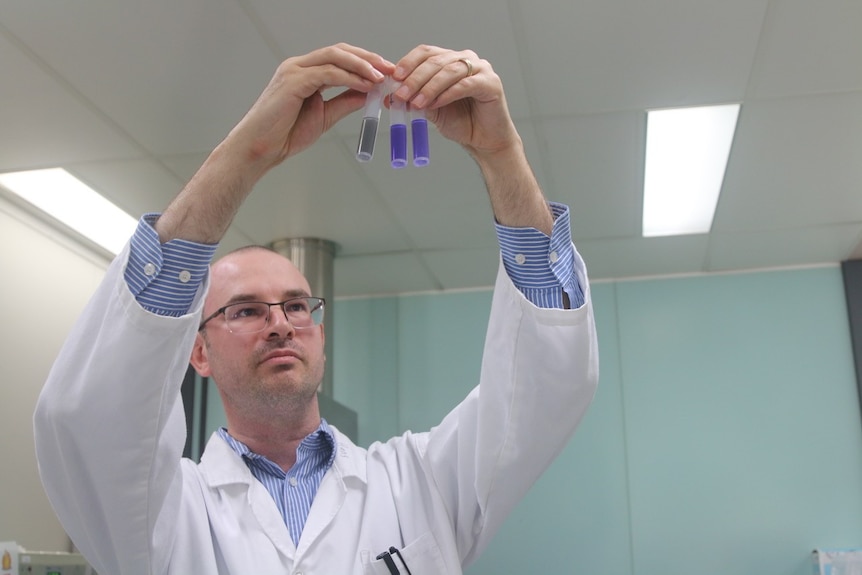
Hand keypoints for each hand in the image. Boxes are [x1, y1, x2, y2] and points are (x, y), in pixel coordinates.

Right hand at [229, 43, 394, 171]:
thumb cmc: (285, 134)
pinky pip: (327, 73)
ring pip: (335, 56)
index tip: (387, 73)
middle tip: (390, 69)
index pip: (340, 58)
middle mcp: (299, 66)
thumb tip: (368, 94)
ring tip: (381, 76)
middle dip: (368, 58)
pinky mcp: (293, 80)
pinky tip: (365, 85)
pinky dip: (349, 77)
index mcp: (306, 72)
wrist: (261, 148)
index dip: (365, 62)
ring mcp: (295, 70)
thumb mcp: (325, 116)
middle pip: (340, 50)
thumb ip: (345, 102)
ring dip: (362, 65)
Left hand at [391, 45, 519, 159]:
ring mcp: (480, 69)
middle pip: (436, 60)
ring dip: (429, 87)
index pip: (426, 52)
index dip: (408, 63)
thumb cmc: (462, 123)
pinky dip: (447, 94)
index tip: (394, 78)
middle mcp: (466, 59)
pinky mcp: (491, 83)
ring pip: (449, 71)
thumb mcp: (431, 110)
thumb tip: (390, 97)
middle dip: (415, 78)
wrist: (483, 141)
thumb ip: (414, 99)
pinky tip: (435, 104)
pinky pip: (465, 84)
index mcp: (450, 60)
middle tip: (401, 94)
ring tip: (416, 103)